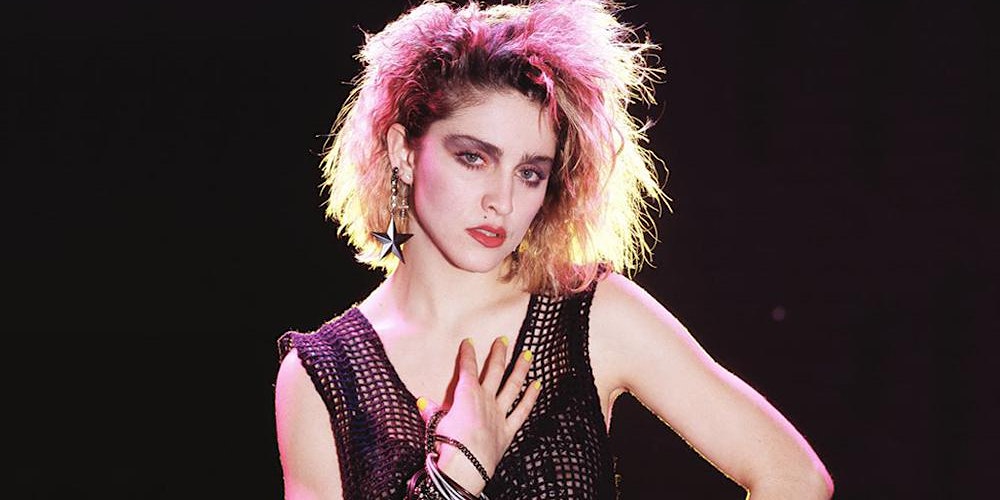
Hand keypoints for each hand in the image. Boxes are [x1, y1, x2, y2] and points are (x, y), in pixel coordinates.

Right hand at [416, 336, 540, 493]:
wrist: (467, 465)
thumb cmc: (448, 444)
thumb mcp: (435, 424)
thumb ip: (431, 412)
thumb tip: (422, 402)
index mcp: (466, 394)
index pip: (467, 368)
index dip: (467, 353)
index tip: (469, 341)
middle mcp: (485, 399)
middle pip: (494, 371)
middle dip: (499, 353)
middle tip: (504, 339)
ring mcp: (499, 413)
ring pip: (513, 385)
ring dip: (520, 369)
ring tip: (528, 354)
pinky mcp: (508, 429)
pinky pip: (522, 410)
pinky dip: (531, 397)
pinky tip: (538, 384)